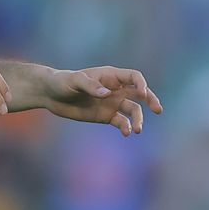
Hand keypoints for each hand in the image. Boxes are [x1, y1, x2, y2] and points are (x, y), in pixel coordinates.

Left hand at [43, 66, 163, 135]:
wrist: (50, 94)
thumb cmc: (61, 82)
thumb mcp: (74, 81)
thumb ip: (90, 86)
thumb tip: (106, 94)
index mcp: (110, 76)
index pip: (133, 77)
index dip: (141, 84)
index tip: (142, 93)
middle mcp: (115, 89)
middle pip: (140, 94)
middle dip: (151, 100)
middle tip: (158, 109)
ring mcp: (112, 103)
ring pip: (132, 110)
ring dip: (137, 119)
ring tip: (137, 130)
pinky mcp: (106, 117)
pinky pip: (121, 122)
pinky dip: (125, 127)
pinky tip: (126, 133)